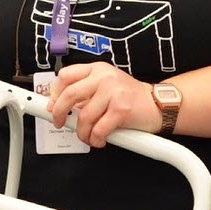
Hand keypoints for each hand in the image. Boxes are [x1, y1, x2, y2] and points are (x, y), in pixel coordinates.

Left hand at [47, 62, 161, 146]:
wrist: (158, 104)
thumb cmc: (129, 98)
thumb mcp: (105, 86)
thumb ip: (85, 92)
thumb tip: (58, 106)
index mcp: (97, 69)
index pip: (66, 76)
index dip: (54, 93)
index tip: (51, 106)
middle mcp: (104, 77)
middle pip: (69, 95)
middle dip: (59, 113)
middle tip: (60, 123)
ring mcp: (114, 92)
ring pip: (84, 117)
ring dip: (82, 133)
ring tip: (88, 137)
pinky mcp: (121, 109)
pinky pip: (98, 129)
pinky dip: (96, 139)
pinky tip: (100, 140)